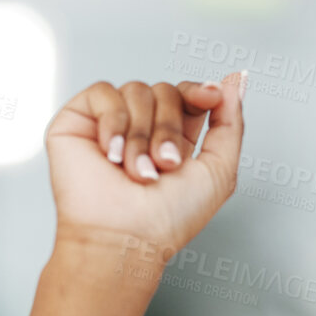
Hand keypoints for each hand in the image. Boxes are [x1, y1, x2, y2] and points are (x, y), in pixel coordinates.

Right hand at [44, 71, 246, 260]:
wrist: (126, 236)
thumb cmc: (170, 217)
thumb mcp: (220, 170)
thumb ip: (231, 123)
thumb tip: (237, 80)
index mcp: (174, 139)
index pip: (187, 95)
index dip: (200, 91)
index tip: (211, 97)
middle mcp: (142, 129)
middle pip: (165, 90)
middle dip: (170, 127)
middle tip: (166, 165)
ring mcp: (109, 123)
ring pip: (136, 90)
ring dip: (142, 135)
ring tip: (137, 171)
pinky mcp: (78, 120)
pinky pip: (103, 92)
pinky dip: (114, 122)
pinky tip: (112, 154)